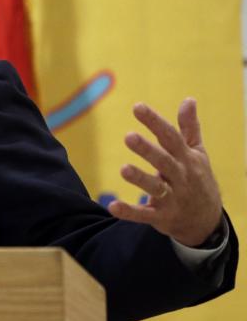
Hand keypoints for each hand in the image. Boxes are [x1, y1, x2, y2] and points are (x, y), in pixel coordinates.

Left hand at [109, 99, 223, 247]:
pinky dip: (129, 212)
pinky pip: (144, 214)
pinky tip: (112, 206)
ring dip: (140, 179)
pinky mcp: (161, 217)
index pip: (171, 137)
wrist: (207, 221)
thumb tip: (189, 99)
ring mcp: (172, 198)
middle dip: (147, 150)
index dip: (155, 122)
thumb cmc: (197, 179)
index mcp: (187, 159)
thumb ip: (189, 128)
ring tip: (123, 169)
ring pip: (156, 188)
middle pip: (164, 161)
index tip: (137, 107)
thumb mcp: (197, 153)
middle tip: (128, 136)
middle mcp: (181, 177)